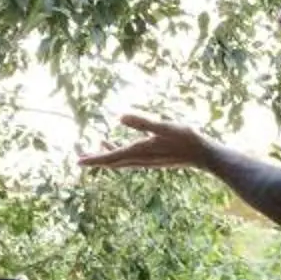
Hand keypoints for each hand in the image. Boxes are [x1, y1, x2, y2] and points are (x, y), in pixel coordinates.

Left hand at [79, 113, 216, 172]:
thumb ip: (142, 122)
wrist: (202, 155)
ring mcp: (146, 160)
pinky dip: (119, 154)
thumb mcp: (163, 126)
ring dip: (106, 157)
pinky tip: (119, 145)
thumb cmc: (185, 138)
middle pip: (112, 162)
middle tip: (79, 159)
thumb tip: (119, 117)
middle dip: (95, 160)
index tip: (78, 162)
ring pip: (120, 161)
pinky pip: (129, 159)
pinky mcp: (152, 159)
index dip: (94, 159)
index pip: (111, 157)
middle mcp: (140, 159)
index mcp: (139, 151)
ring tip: (96, 148)